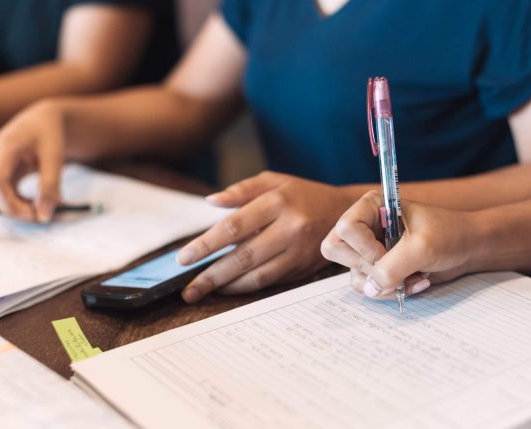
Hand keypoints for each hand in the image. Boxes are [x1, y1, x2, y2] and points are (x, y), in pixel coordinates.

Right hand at [0, 100, 64, 221]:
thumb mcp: (55, 157)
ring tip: (48, 203)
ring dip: (22, 207)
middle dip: (21, 210)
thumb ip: (50, 186)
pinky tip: (36, 199)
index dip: (13, 204)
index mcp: (1, 146)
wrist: (39, 121)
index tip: (36, 216)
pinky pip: (1, 195)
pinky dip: (19, 202)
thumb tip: (45, 217)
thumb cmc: (48, 135)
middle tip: (49, 216)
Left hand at [176, 171, 355, 302]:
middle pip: (242, 256)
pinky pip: (270, 282)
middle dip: (211, 275)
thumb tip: (211, 202)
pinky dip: (246, 288)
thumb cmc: (303, 195)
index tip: (184, 258)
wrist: (347, 213)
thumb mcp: (274, 182)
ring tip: (202, 291)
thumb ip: (241, 190)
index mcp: (277, 202)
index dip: (206, 245)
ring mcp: (298, 251)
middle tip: (188, 288)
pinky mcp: (303, 269)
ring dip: (226, 286)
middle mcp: (289, 228)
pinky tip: (228, 288)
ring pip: (257, 275)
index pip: (234, 226)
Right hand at [321, 190, 477, 299]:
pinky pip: (368, 286)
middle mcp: (365, 226)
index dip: (365, 248)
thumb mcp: (422, 248)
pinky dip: (390, 290)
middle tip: (393, 267)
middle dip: (367, 267)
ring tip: (413, 276)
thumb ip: (393, 267)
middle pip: (336, 250)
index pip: (346, 229)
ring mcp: (369, 248)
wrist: (469, 248)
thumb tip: (369, 288)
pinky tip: (414, 282)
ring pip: (353, 274)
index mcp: (372, 206)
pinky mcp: (377, 268)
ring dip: (384, 283)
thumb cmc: (450, 235)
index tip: (389, 254)